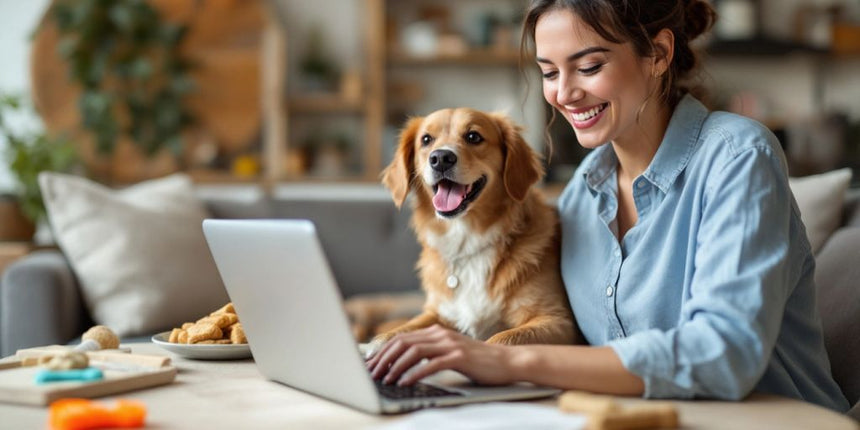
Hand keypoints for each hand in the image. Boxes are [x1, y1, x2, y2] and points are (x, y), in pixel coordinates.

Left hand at [365, 325, 516, 385]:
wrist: (506, 362)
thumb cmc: (478, 362)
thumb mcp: (450, 353)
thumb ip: (430, 353)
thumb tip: (404, 363)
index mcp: (436, 332)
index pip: (402, 338)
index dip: (383, 350)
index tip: (371, 364)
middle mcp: (441, 335)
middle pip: (403, 343)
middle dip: (384, 359)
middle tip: (373, 373)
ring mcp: (450, 344)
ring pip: (414, 352)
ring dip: (396, 366)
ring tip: (386, 379)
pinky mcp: (459, 357)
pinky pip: (431, 364)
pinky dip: (414, 374)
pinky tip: (405, 382)